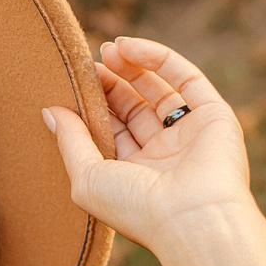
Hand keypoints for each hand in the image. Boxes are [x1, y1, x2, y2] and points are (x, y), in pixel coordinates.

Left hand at [41, 36, 257, 255]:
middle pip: (135, 109)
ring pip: (161, 91)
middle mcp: (165, 157)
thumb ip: (70, 141)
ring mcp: (191, 135)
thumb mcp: (87, 177)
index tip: (73, 83)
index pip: (112, 132)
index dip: (94, 106)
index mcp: (135, 176)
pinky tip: (130, 46)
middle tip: (89, 64)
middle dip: (111, 85)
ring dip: (134, 67)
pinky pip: (187, 78)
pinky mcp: (215, 115)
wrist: (193, 218)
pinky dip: (160, 59)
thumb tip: (49, 111)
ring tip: (108, 49)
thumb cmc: (135, 208)